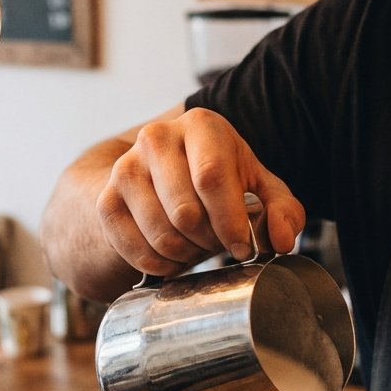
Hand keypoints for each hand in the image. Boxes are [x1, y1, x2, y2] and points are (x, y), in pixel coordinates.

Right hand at [99, 108, 304, 276]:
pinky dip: (159, 264)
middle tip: (218, 242)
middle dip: (209, 241)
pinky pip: (132, 248)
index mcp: (201, 126)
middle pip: (185, 212)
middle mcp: (156, 137)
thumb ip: (284, 211)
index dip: (229, 222)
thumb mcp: (261, 188)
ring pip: (160, 234)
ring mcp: (125, 167)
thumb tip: (282, 239)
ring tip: (197, 246)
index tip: (242, 246)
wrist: (166, 174)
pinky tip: (173, 257)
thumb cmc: (223, 180)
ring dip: (185, 254)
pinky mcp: (106, 199)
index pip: (211, 179)